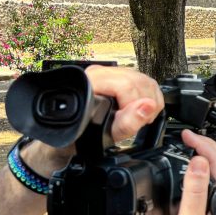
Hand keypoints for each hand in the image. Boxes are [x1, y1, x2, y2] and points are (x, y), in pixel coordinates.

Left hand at [23, 66, 162, 175]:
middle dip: (146, 104)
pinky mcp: (118, 78)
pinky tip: (140, 111)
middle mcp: (100, 73)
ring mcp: (110, 74)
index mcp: (92, 82)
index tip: (135, 120)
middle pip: (139, 80)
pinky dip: (149, 98)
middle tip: (140, 121)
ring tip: (140, 118)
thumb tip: (147, 107)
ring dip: (150, 101)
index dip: (137, 105)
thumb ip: (126, 122)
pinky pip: (144, 82)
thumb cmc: (76, 139)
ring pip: (144, 79)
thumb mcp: (103, 136)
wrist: (66, 141)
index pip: (128, 85)